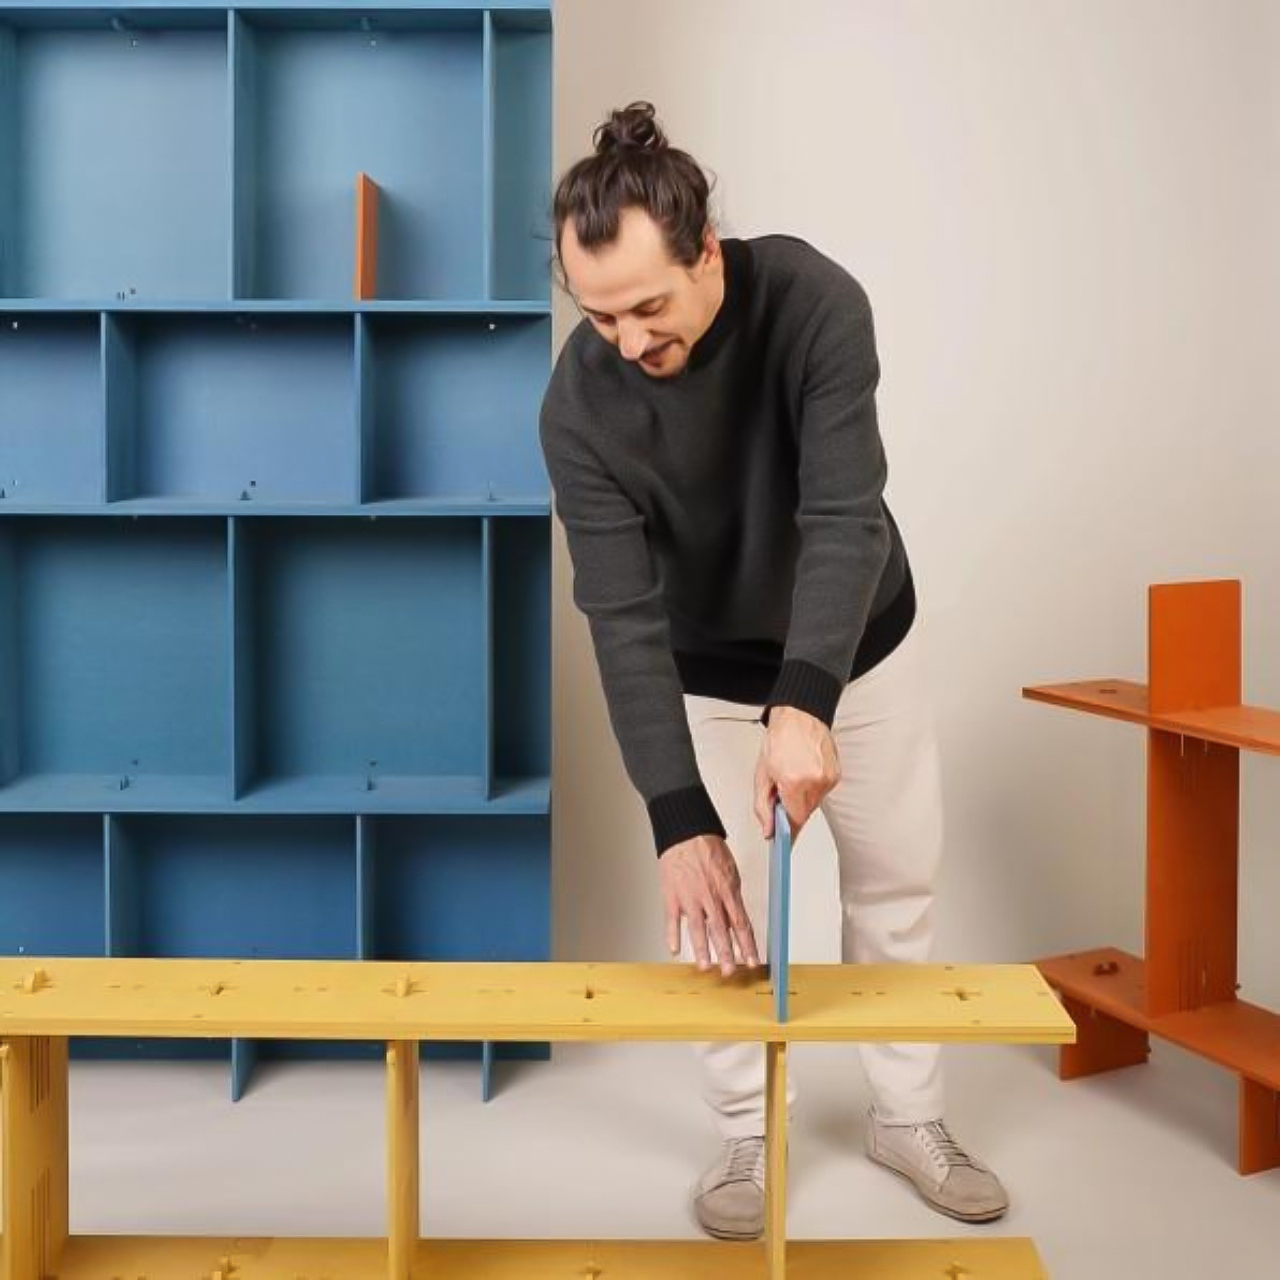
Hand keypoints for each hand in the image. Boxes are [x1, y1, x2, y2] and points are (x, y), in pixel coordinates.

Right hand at [658, 834, 760, 975]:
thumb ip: (732, 898)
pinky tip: (675, 949)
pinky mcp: (672, 896)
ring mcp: (690, 898)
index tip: (752, 961)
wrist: (686, 833)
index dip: (747, 945)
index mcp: (727, 891)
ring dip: (703, 950)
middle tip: (731, 971)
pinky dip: (673, 936)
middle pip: (721, 931)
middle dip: (727, 954)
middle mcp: (710, 897)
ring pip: (698, 929)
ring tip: (706, 967)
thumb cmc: (708, 849)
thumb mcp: (730, 871)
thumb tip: (735, 919)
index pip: (741, 924)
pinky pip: (672, 920)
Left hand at [754, 705, 840, 838]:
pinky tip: (804, 773)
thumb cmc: (780, 739)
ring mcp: (828, 778)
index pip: (794, 821)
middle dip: (792, 810)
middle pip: (804, 813)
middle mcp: (814, 782)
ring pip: (814, 804)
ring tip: (793, 777)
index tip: (785, 841)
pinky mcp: (836, 774)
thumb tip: (768, 829)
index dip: (787, 832)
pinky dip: (812, 788)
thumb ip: (763, 806)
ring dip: (802, 798)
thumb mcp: (762, 774)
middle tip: (782, 792)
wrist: (799, 716)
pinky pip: (822, 792)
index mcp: (794, 782)